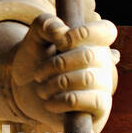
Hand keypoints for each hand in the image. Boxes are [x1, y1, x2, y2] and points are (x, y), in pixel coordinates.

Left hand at [9, 13, 118, 132]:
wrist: (24, 93)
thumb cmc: (35, 60)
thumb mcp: (34, 37)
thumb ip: (45, 24)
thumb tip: (61, 32)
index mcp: (94, 42)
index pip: (107, 31)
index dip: (83, 33)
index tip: (60, 42)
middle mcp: (104, 63)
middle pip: (89, 55)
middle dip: (56, 64)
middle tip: (39, 74)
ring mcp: (104, 86)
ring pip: (87, 79)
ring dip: (55, 84)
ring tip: (41, 89)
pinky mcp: (101, 108)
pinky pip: (89, 101)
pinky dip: (62, 101)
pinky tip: (50, 103)